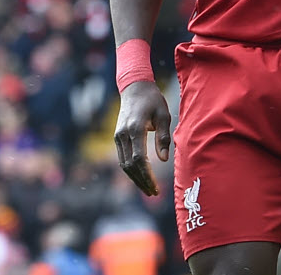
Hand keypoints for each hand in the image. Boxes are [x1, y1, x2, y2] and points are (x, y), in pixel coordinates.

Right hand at [113, 80, 170, 196]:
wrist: (135, 88)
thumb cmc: (153, 100)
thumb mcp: (163, 115)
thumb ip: (163, 137)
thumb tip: (164, 159)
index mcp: (135, 129)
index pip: (139, 159)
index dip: (147, 175)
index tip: (157, 187)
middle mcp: (123, 135)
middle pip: (130, 165)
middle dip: (141, 181)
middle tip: (154, 193)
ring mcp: (117, 136)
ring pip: (124, 164)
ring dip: (135, 179)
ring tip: (149, 190)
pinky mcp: (117, 137)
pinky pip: (122, 158)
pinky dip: (131, 170)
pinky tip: (141, 177)